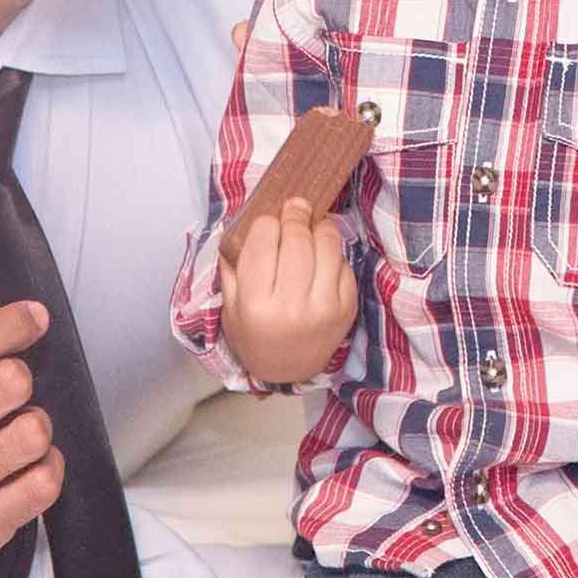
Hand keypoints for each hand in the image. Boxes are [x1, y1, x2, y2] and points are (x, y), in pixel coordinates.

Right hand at [0, 289, 60, 577]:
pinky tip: (26, 466)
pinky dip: (48, 465)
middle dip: (23, 377)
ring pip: (33, 434)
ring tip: (17, 429)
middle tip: (11, 390)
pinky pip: (44, 483)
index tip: (36, 317)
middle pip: (8, 384)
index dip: (10, 325)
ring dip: (37, 422)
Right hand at [220, 197, 357, 385]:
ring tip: (311, 225)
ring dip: (320, 226)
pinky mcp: (347, 308)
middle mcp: (291, 306)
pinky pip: (344, 263)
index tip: (269, 220)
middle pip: (297, 239)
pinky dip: (334, 252)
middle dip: (295, 215)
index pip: (264, 241)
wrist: (286, 370)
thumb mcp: (230, 305)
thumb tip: (236, 220)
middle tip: (295, 207)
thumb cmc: (254, 333)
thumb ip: (232, 264)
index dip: (267, 222)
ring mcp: (323, 308)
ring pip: (327, 245)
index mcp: (256, 303)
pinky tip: (322, 255)